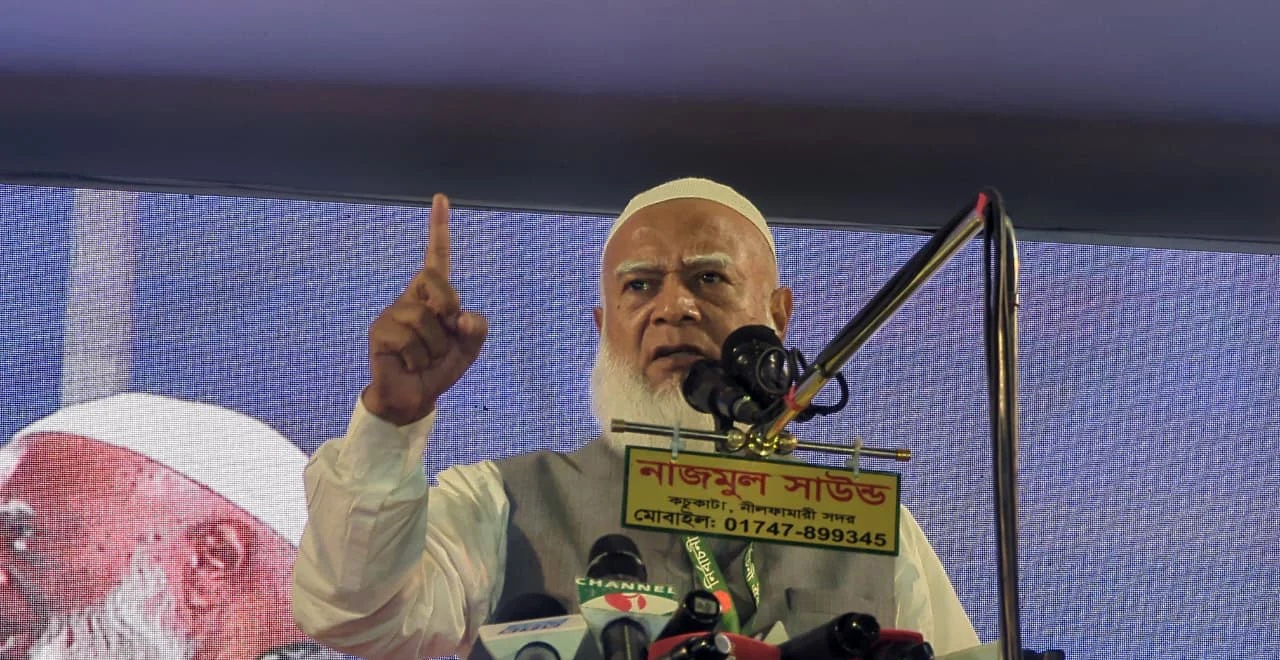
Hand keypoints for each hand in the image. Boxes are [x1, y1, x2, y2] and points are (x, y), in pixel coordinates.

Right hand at [363, 193, 487, 424]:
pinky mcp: (379, 332)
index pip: (436, 259)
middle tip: (445, 339)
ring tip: (424, 359)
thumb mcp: (469, 349)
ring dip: (436, 348)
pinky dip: (419, 359)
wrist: (413, 398)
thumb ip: (477, 330)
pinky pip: (411, 341)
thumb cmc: (440, 368)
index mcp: (431, 297)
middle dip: (450, 312)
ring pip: (427, 320)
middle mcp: (410, 298)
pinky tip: (409, 364)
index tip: (441, 198)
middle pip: (439, 283)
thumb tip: (464, 316)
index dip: (439, 229)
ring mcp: (392, 313)